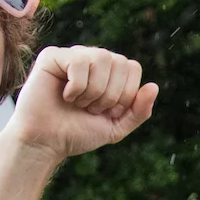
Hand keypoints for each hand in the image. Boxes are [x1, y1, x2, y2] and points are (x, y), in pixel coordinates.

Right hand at [7, 46, 157, 162]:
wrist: (46, 143)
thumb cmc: (76, 133)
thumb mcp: (115, 128)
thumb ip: (139, 111)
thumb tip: (154, 86)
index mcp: (109, 72)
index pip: (132, 67)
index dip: (124, 94)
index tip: (106, 111)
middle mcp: (91, 59)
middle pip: (120, 62)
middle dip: (109, 95)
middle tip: (89, 109)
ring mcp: (72, 55)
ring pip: (101, 58)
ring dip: (93, 91)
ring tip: (77, 103)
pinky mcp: (52, 56)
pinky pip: (78, 62)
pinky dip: (75, 87)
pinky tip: (64, 95)